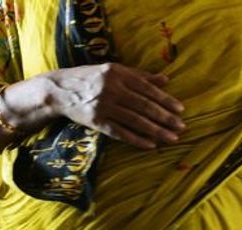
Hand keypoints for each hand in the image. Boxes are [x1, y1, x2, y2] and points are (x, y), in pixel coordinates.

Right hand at [50, 63, 184, 148]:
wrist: (60, 90)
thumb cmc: (91, 79)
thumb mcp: (113, 71)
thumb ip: (140, 76)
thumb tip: (166, 80)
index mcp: (117, 73)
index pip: (146, 88)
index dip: (165, 99)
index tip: (180, 109)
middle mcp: (111, 88)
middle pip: (143, 105)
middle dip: (164, 117)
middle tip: (181, 126)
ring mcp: (104, 106)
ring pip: (135, 120)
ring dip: (156, 131)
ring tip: (172, 138)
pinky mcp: (97, 122)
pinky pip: (121, 133)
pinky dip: (137, 140)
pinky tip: (151, 146)